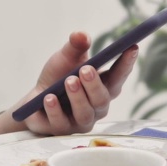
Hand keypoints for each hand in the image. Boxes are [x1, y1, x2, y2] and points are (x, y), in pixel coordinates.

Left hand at [0, 32, 138, 137]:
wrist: (34, 100)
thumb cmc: (57, 77)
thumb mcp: (65, 58)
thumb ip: (75, 46)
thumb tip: (81, 35)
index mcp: (103, 86)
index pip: (119, 76)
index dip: (126, 63)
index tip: (132, 47)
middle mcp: (96, 107)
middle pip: (102, 99)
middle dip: (95, 84)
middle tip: (85, 69)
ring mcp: (80, 121)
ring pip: (85, 113)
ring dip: (77, 97)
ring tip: (68, 81)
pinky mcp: (61, 130)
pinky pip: (60, 122)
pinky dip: (55, 110)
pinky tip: (49, 98)